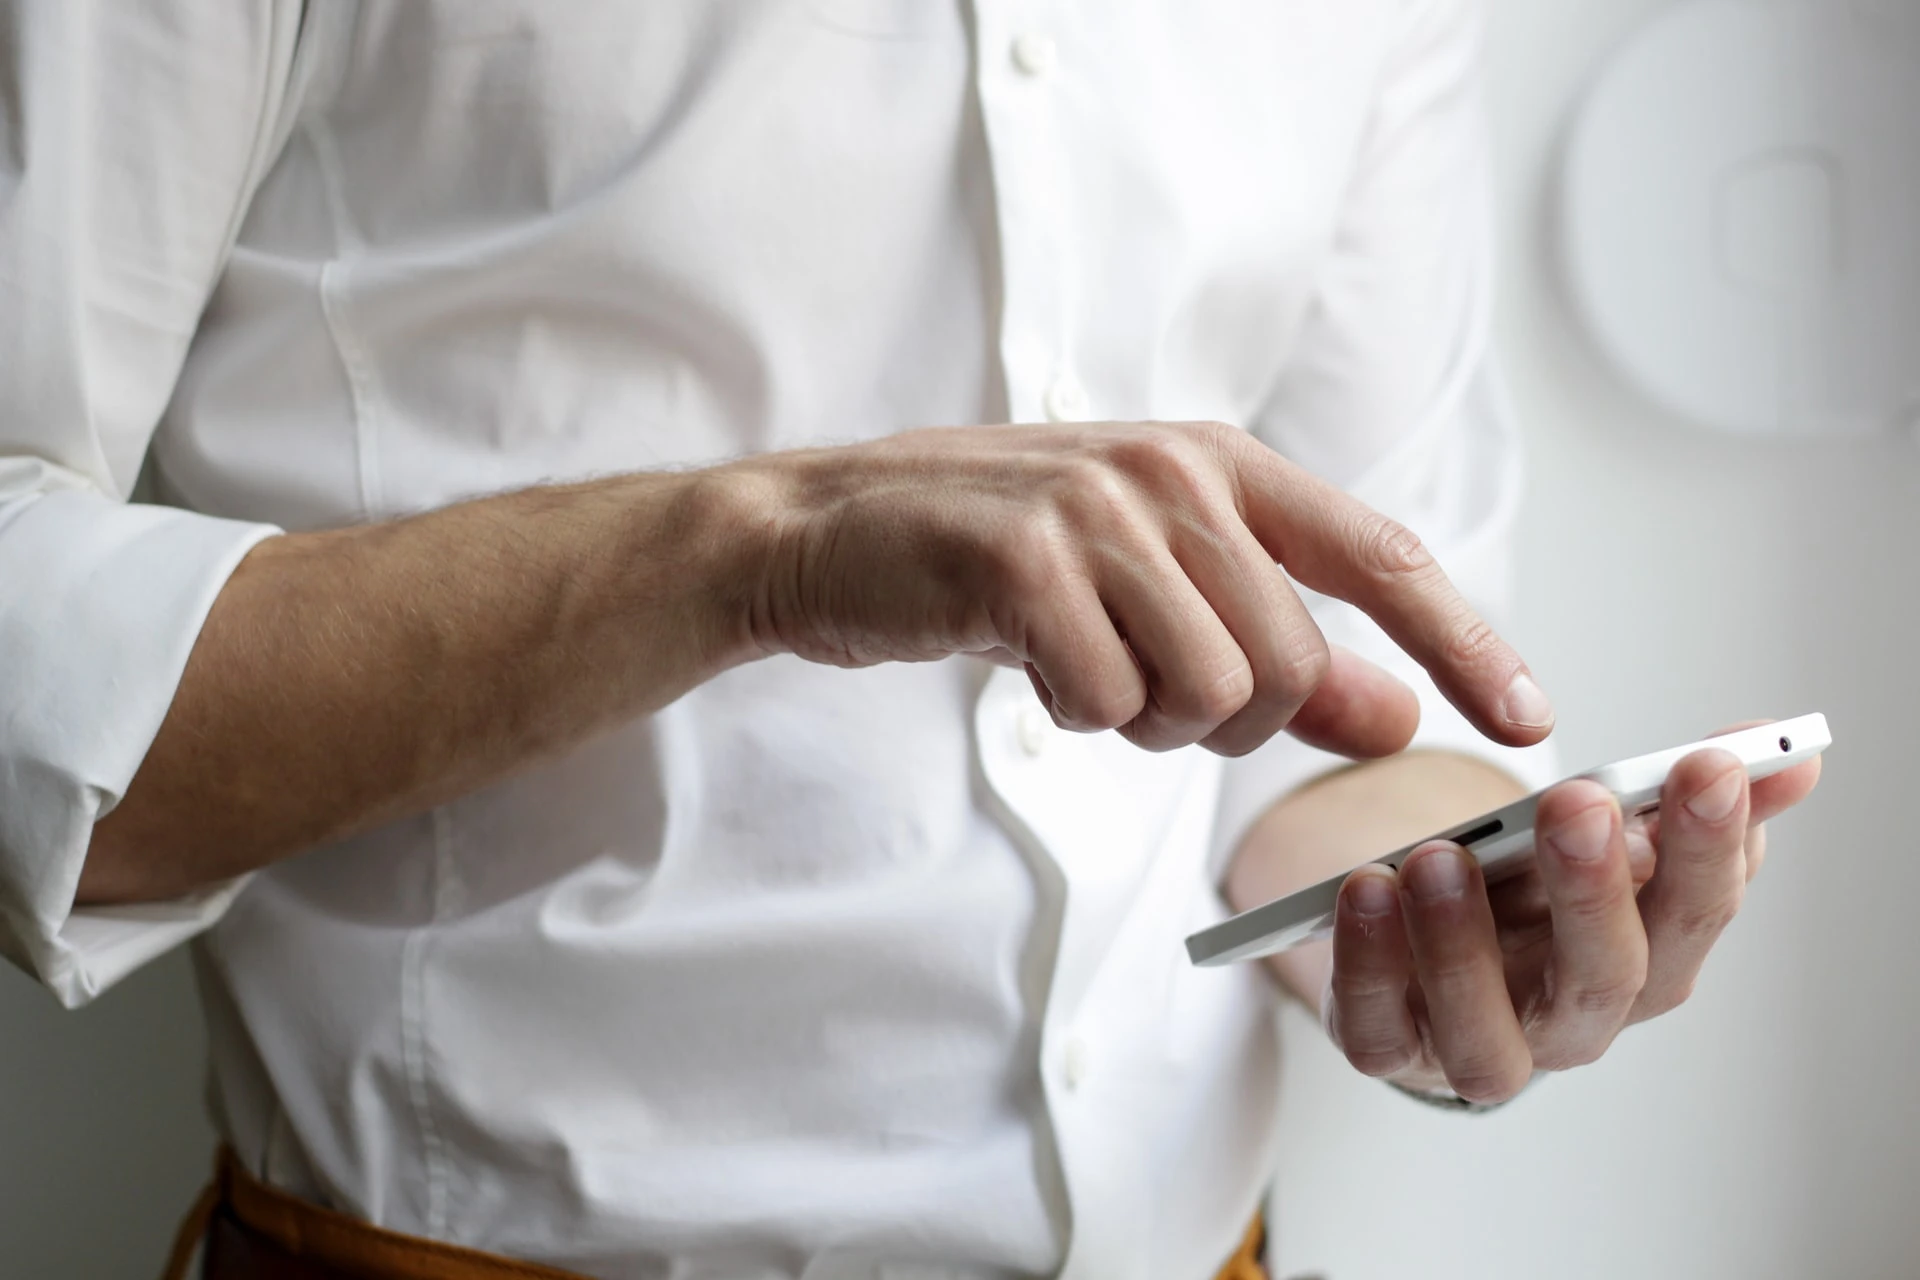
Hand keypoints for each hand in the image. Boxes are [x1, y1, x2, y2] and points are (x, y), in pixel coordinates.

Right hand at [737, 421, 1553, 758]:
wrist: (828, 531)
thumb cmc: (998, 560)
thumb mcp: (1153, 589)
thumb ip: (1281, 650)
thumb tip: (1397, 719)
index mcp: (1220, 462)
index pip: (1381, 557)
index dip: (1465, 642)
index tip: (1529, 719)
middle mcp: (1173, 471)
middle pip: (1288, 664)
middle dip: (1227, 720)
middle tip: (1141, 690)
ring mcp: (1097, 509)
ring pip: (1208, 693)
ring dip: (1144, 721)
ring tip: (1081, 667)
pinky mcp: (1022, 560)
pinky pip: (1108, 702)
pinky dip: (1075, 716)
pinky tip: (1027, 664)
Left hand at [1320, 727, 1822, 1101]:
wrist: (1426, 945)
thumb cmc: (1529, 893)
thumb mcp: (1602, 835)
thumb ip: (1681, 797)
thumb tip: (1791, 751)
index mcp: (1645, 960)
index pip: (1696, 913)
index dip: (1708, 845)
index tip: (1705, 763)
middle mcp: (1573, 1021)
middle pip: (1604, 979)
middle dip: (1595, 890)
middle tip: (1578, 804)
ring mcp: (1480, 1045)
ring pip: (1488, 1035)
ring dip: (1463, 945)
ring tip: (1440, 857)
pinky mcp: (1391, 1049)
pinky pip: (1377, 1031)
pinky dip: (1368, 966)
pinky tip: (1364, 890)